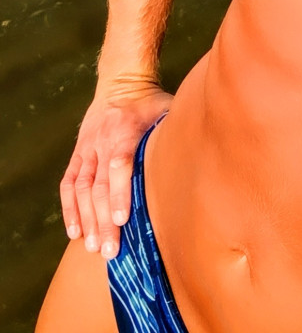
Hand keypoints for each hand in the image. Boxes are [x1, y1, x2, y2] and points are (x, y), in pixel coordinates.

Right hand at [60, 82, 174, 259]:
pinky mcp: (78, 154)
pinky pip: (69, 184)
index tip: (121, 220)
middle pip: (99, 186)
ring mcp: (87, 149)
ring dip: (86, 219)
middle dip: (103, 220)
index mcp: (126, 132)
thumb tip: (202, 153)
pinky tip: (75, 231)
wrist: (119, 81)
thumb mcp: (168, 109)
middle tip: (110, 251)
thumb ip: (177, 132)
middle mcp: (102, 142)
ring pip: (82, 189)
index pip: (120, 165)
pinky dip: (69, 208)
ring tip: (93, 247)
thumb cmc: (151, 101)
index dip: (119, 193)